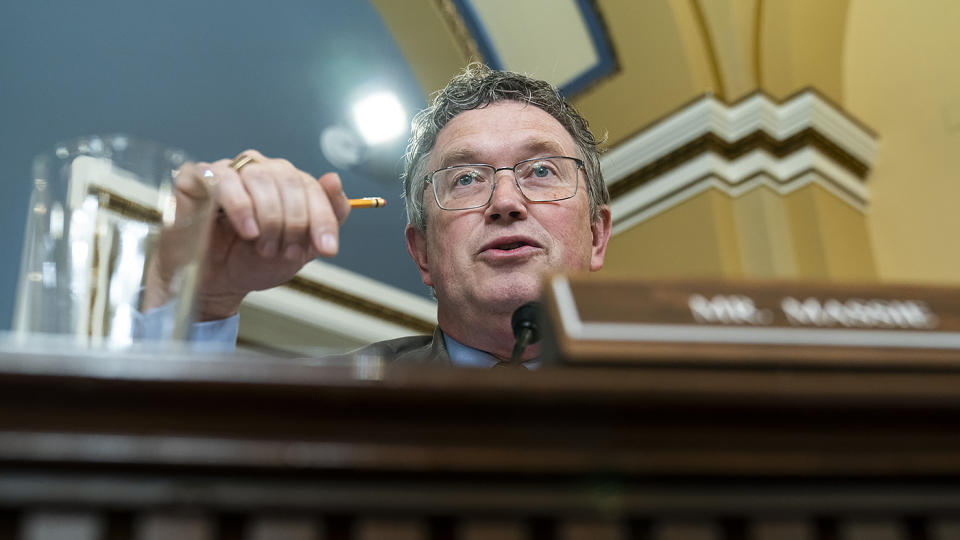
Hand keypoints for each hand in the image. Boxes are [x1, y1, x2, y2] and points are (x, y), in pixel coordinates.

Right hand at [157, 150, 350, 320]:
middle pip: (289, 179)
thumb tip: (334, 179)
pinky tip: (248, 231)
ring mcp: (229, 171)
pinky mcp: (198, 178)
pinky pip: (223, 180)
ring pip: (260, 177)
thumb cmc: (254, 261)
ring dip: (270, 217)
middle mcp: (259, 170)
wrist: (216, 283)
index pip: (312, 187)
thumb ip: (326, 216)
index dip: (322, 219)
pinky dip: (241, 206)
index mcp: (286, 183)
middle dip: (295, 221)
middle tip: (287, 251)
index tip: (327, 249)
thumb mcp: (300, 249)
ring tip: (265, 247)